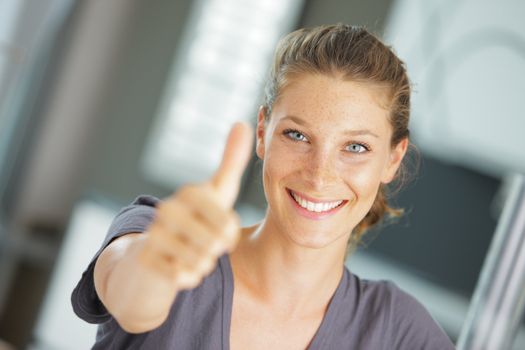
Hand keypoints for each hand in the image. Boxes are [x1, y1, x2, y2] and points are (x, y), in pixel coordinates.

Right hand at [139, 122, 252, 289]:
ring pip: (202, 262)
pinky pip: (184, 278)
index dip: (229, 234)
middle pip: (216, 243)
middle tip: (206, 245)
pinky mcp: (145, 260)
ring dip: (202, 264)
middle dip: (216, 250)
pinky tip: (178, 267)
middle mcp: (168, 210)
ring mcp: (154, 235)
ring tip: (191, 254)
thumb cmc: (193, 220)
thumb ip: (231, 162)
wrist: (151, 253)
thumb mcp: (216, 192)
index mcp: (190, 193)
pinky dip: (187, 277)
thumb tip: (243, 123)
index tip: (221, 231)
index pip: (228, 222)